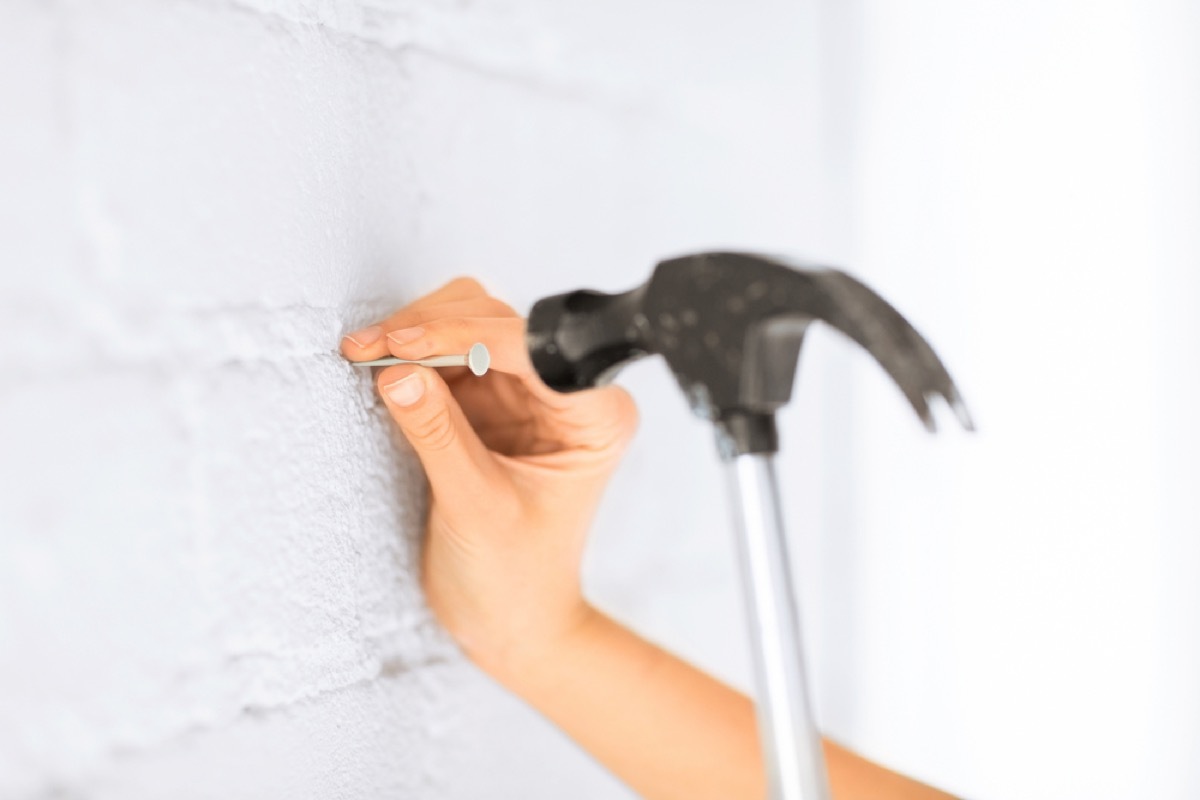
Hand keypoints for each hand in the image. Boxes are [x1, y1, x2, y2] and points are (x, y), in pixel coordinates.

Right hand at [340, 278, 637, 674]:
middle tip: (368, 349)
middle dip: (431, 328)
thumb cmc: (517, 578)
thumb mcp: (475, 508)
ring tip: (365, 356)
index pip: (530, 347)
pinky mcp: (486, 405)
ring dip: (414, 335)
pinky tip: (377, 369)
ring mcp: (523, 394)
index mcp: (593, 415)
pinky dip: (409, 357)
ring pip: (468, 327)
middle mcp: (565, 393)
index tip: (403, 345)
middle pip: (497, 321)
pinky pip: (445, 358)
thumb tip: (397, 371)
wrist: (511, 622)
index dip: (463, 334)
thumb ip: (439, 436)